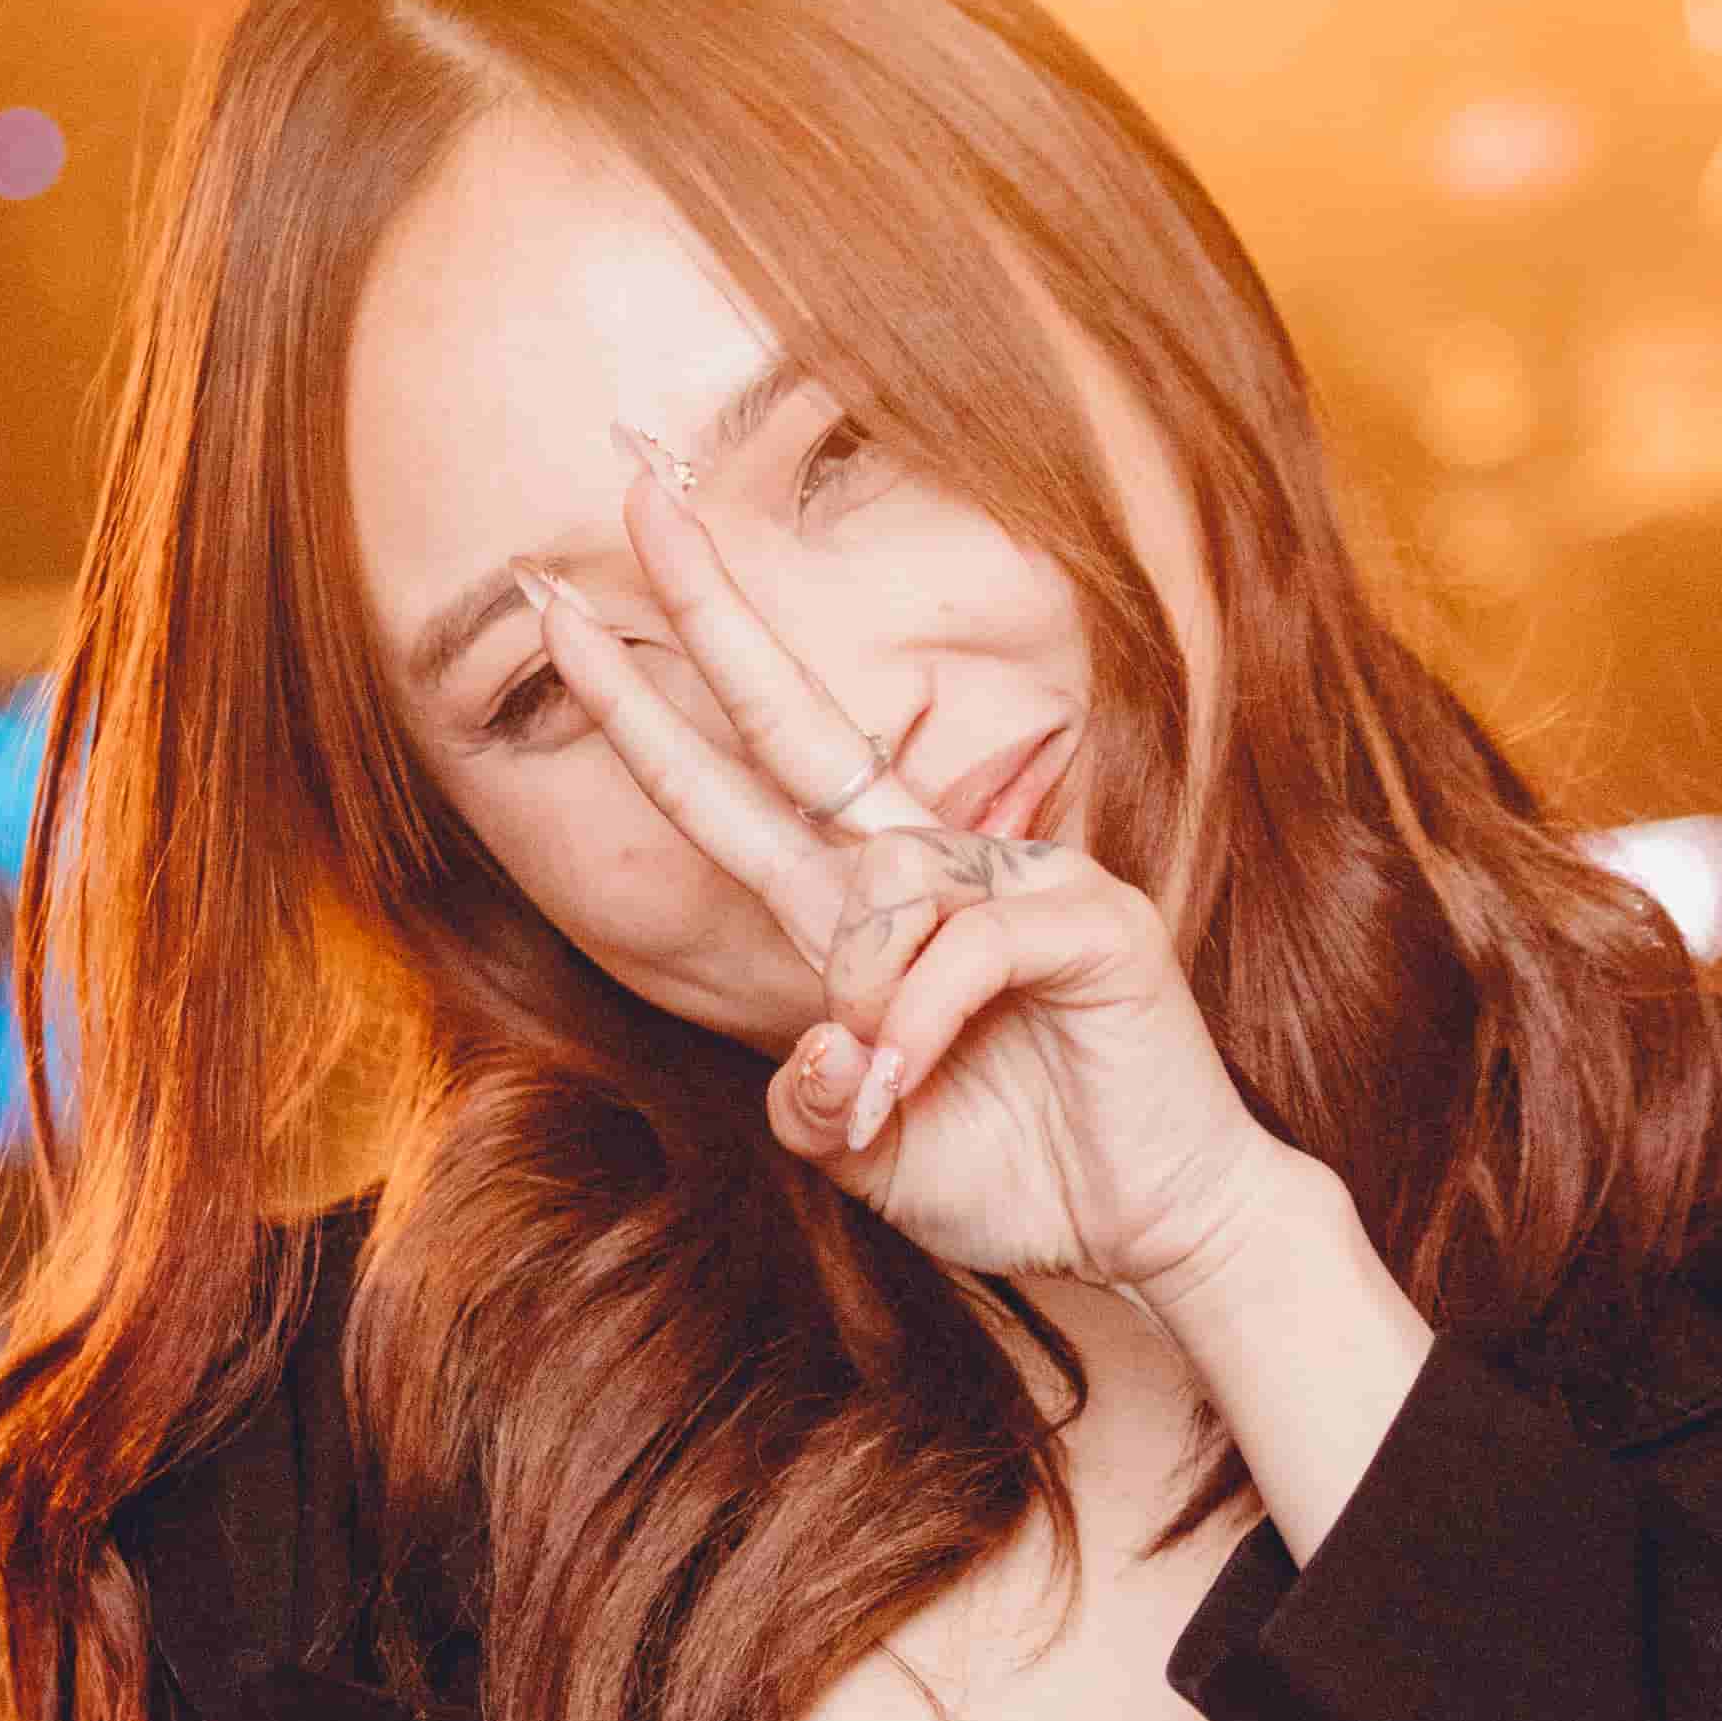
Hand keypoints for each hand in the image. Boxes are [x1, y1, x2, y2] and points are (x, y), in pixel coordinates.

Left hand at [516, 449, 1290, 1296]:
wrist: (1157, 1228)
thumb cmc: (1018, 1174)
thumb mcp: (863, 1147)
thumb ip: (808, 1097)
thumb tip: (823, 1042)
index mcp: (869, 911)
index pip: (740, 787)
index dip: (648, 709)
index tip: (565, 619)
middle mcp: (934, 868)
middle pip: (796, 723)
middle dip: (709, 614)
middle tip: (635, 492)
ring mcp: (1017, 878)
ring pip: (869, 895)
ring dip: (859, 1014)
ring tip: (896, 1097)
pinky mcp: (1087, 917)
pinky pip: (953, 946)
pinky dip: (918, 1027)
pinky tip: (925, 1080)